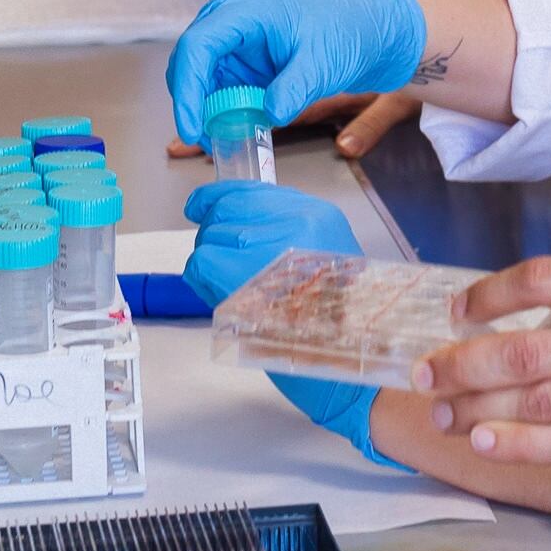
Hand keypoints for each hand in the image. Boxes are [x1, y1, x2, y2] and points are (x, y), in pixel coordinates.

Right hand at [165, 0, 425, 150]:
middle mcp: (229, 17)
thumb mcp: (321, 64)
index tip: (192, 128)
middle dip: (194, 104)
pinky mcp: (240, 56)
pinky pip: (217, 86)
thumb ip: (294, 89)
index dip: (187, 90)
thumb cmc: (346, 32)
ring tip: (224, 139)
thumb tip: (269, 114)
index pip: (197, 46)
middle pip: (190, 62)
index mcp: (244, 8)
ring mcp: (232, 37)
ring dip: (207, 110)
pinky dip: (221, 109)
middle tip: (207, 141)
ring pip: (200, 78)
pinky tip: (233, 128)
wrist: (366, 29)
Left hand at [178, 183, 402, 470]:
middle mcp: (296, 223)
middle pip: (227, 211)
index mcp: (318, 216)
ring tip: (233, 288)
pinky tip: (223, 296)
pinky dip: (203, 280)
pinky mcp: (242, 277)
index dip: (218, 195)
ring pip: (210, 238)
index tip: (200, 204)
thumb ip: (284, 235)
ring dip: (209, 261)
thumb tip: (234, 221)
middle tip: (222, 261)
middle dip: (215, 234)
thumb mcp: (322, 260)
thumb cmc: (335, 323)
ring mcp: (268, 249)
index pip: (253, 189)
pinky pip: (201, 264)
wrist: (350, 361)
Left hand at [416, 256, 550, 487]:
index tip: (458, 310)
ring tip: (444, 411)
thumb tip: (526, 322)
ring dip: (477, 408)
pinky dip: (518, 443)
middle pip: (524, 349)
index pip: (542, 278)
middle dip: (462, 362)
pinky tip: (485, 441)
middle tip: (426, 371)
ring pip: (537, 400)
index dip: (488, 295)